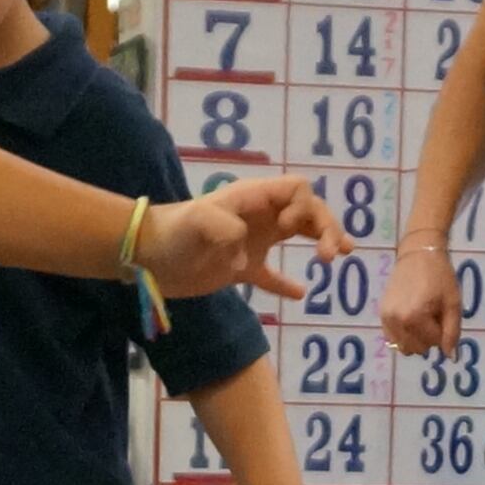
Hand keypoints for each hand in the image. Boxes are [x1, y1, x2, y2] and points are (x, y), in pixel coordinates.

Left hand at [141, 177, 344, 301]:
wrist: (147, 255)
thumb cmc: (172, 232)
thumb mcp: (197, 221)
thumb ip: (222, 226)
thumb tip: (243, 248)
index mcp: (254, 199)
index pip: (298, 190)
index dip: (306, 208)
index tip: (292, 229)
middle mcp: (259, 216)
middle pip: (307, 211)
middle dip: (326, 227)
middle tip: (332, 256)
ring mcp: (252, 242)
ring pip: (298, 235)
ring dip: (321, 242)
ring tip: (338, 258)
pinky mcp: (240, 268)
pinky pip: (271, 275)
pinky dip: (286, 284)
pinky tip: (302, 294)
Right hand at [376, 238, 459, 357]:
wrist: (417, 254)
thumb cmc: (440, 277)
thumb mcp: (453, 303)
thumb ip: (452, 332)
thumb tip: (450, 357)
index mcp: (415, 317)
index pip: (434, 343)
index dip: (443, 330)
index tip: (442, 312)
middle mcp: (397, 321)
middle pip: (419, 348)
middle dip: (429, 336)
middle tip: (432, 314)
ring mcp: (386, 319)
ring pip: (405, 348)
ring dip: (416, 338)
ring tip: (421, 317)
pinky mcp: (381, 315)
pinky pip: (393, 340)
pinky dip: (404, 335)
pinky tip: (410, 318)